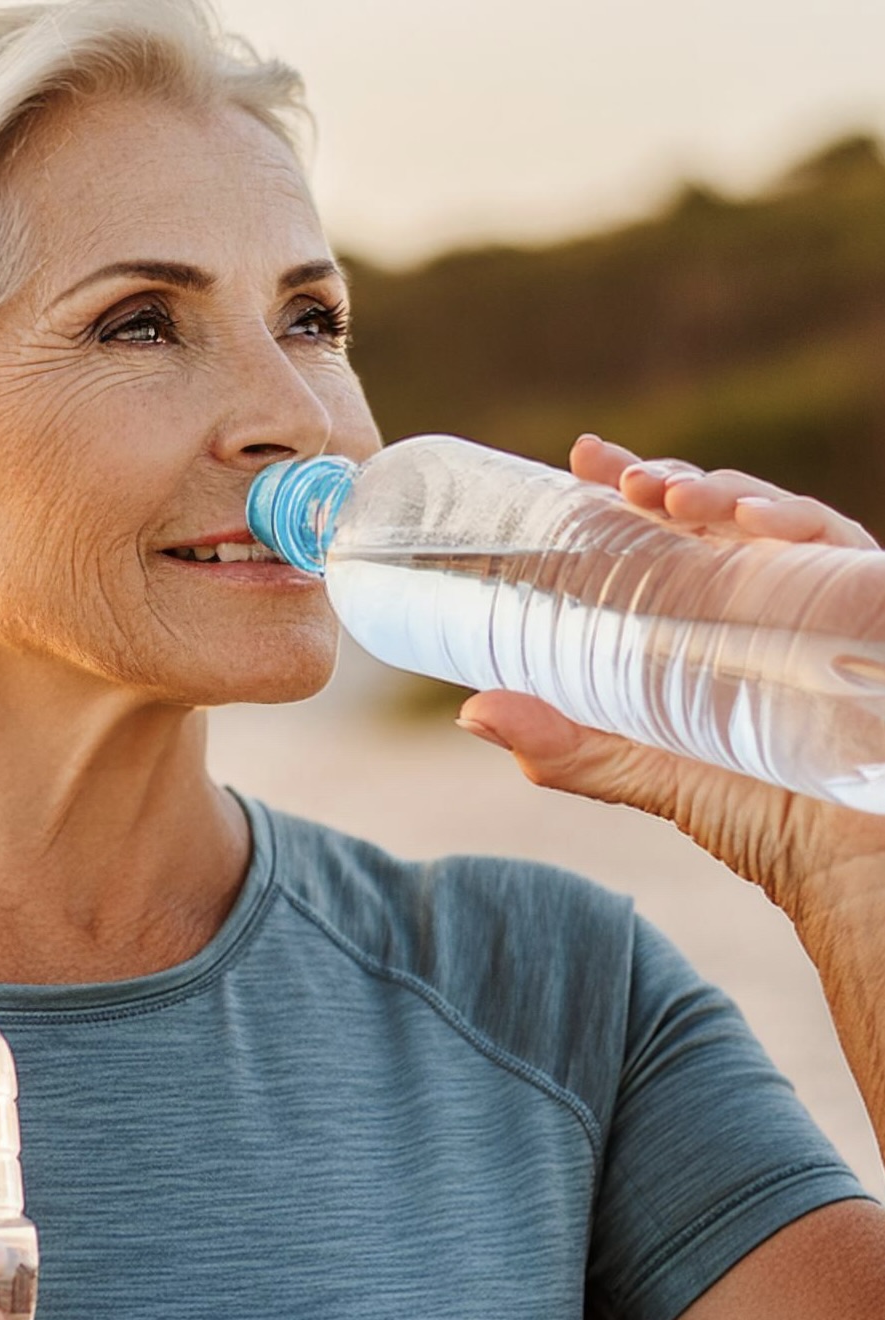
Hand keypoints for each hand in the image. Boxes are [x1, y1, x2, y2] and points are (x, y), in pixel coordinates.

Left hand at [455, 433, 884, 918]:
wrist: (843, 860)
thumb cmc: (753, 810)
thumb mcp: (644, 770)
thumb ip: (567, 745)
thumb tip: (474, 710)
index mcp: (718, 614)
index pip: (672, 530)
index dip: (629, 484)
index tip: (581, 459)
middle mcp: (772, 595)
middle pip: (720, 510)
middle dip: (668, 477)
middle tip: (619, 476)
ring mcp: (823, 595)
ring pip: (776, 514)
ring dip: (719, 489)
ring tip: (666, 492)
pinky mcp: (869, 604)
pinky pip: (840, 542)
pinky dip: (795, 520)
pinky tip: (751, 521)